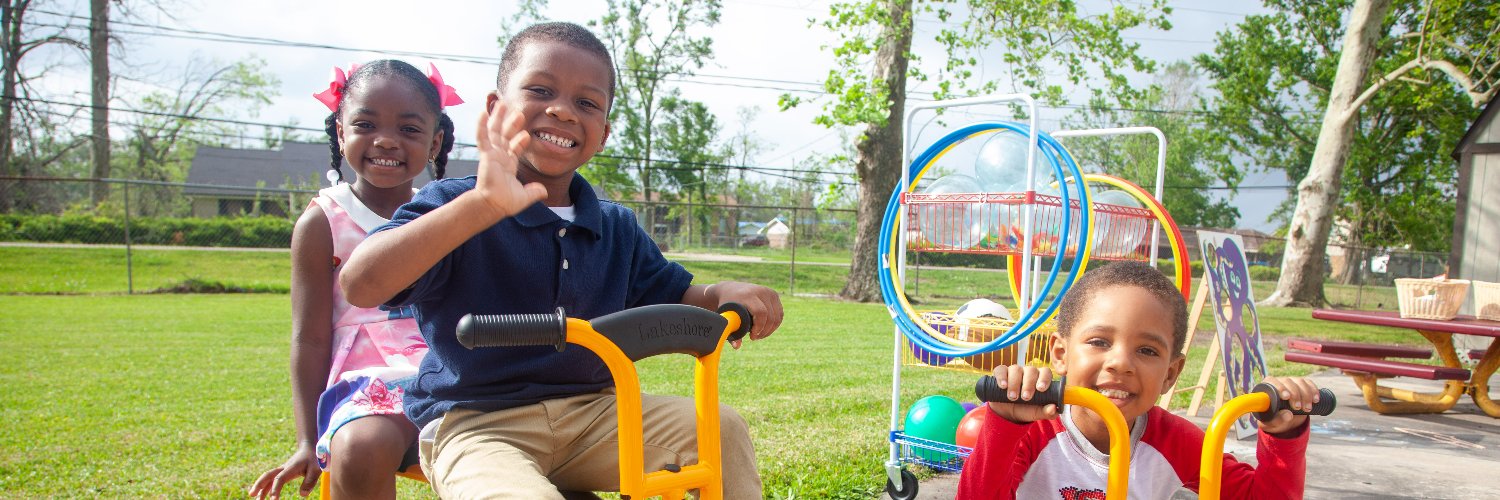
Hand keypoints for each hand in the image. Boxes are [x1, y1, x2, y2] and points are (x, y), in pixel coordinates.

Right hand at [247, 445, 320, 498]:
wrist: (309, 449)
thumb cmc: (314, 459)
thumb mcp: (316, 469)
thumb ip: (310, 481)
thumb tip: (302, 495)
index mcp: (291, 468)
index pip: (280, 479)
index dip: (275, 489)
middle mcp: (283, 468)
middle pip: (268, 475)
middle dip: (259, 485)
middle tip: (252, 494)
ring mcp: (281, 470)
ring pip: (268, 478)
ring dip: (261, 488)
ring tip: (256, 499)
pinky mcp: (282, 473)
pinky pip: (271, 480)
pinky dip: (266, 487)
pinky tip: (263, 495)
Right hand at [473, 94, 546, 218]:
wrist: (494, 205)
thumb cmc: (506, 202)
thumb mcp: (525, 197)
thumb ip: (534, 192)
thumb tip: (544, 191)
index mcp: (508, 165)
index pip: (515, 148)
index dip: (521, 140)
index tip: (527, 134)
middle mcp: (500, 157)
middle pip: (505, 136)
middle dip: (512, 124)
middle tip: (519, 112)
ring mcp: (492, 154)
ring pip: (495, 132)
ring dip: (499, 118)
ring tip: (503, 104)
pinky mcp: (485, 154)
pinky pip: (482, 137)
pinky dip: (481, 125)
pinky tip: (483, 112)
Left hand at [708, 281, 782, 348]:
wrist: (730, 289)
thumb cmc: (726, 306)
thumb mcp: (726, 316)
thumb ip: (731, 331)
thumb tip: (737, 347)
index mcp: (748, 295)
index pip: (761, 313)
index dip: (759, 327)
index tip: (752, 336)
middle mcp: (760, 291)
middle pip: (770, 316)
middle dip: (764, 331)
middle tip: (755, 338)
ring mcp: (769, 292)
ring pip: (777, 316)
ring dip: (770, 329)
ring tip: (760, 334)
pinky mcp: (774, 294)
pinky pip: (780, 313)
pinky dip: (775, 323)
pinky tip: (766, 329)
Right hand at [986, 364, 1058, 423]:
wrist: (1008, 413)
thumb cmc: (1026, 410)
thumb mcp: (1037, 413)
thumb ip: (1047, 412)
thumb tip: (1053, 408)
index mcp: (1040, 379)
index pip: (1045, 372)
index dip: (1044, 378)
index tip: (1041, 389)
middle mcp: (1028, 372)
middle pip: (1031, 370)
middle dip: (1028, 384)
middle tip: (1026, 397)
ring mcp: (1014, 371)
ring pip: (1015, 369)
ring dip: (1014, 383)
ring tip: (1013, 397)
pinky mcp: (1000, 373)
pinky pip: (1000, 370)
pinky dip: (1001, 377)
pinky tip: (1003, 386)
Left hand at [1258, 376, 1318, 434]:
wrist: (1283, 419)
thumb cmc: (1273, 419)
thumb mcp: (1272, 423)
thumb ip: (1277, 420)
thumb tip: (1289, 415)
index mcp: (1267, 388)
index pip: (1272, 382)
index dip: (1280, 387)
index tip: (1287, 397)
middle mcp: (1279, 382)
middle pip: (1288, 382)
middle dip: (1295, 395)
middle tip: (1298, 408)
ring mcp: (1291, 382)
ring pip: (1300, 382)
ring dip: (1306, 395)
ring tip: (1307, 409)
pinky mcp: (1301, 385)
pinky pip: (1309, 383)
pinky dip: (1314, 391)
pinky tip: (1316, 400)